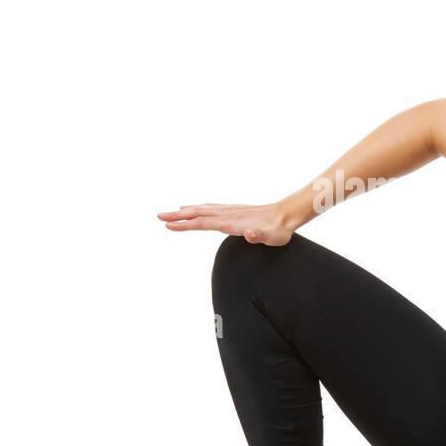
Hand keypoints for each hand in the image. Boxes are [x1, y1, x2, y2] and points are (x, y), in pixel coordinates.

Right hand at [157, 202, 296, 246]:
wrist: (287, 214)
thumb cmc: (279, 230)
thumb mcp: (272, 237)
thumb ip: (259, 236)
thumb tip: (250, 233)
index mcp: (231, 223)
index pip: (203, 223)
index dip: (185, 225)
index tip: (168, 225)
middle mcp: (228, 214)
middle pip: (197, 214)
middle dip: (177, 216)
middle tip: (158, 216)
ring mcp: (230, 211)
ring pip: (202, 210)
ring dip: (185, 211)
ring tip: (170, 212)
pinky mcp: (234, 211)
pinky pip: (210, 208)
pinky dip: (198, 208)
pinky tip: (193, 208)